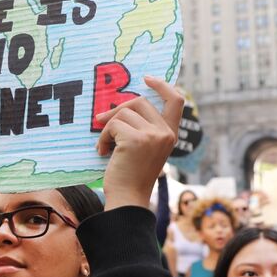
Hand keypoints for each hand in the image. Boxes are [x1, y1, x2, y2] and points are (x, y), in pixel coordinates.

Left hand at [95, 76, 182, 210]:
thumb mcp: (144, 148)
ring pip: (123, 113)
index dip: (162, 86)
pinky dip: (103, 137)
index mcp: (170, 134)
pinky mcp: (136, 139)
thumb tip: (121, 105)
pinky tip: (103, 152)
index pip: (176, 100)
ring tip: (105, 147)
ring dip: (108, 128)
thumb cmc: (131, 175)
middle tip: (101, 120)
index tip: (147, 78)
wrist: (128, 198)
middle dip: (117, 109)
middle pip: (139, 102)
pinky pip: (112, 125)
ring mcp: (153, 135)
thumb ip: (143, 128)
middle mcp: (165, 133)